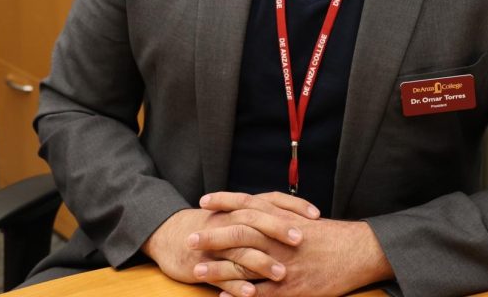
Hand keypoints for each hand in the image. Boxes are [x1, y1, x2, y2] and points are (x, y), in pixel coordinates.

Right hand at [142, 192, 317, 295]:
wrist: (171, 235)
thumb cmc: (211, 225)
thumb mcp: (236, 215)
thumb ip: (262, 215)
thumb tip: (297, 218)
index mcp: (241, 210)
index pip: (271, 201)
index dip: (294, 207)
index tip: (316, 215)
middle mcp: (229, 223)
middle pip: (256, 222)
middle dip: (278, 230)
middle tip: (301, 240)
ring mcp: (216, 245)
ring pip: (241, 252)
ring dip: (262, 262)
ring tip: (282, 274)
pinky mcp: (203, 266)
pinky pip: (221, 277)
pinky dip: (236, 285)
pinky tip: (251, 293)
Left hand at [193, 192, 393, 296]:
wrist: (358, 252)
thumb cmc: (332, 237)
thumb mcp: (304, 219)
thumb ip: (280, 214)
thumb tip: (259, 211)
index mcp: (283, 218)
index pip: (247, 203)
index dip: (224, 201)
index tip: (203, 200)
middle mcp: (279, 238)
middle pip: (239, 234)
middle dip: (212, 236)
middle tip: (189, 238)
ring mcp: (284, 263)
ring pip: (244, 265)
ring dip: (219, 269)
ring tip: (197, 271)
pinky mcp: (291, 286)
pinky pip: (262, 292)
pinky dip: (241, 295)